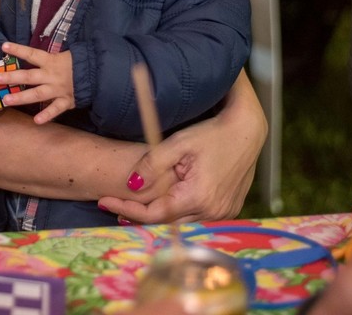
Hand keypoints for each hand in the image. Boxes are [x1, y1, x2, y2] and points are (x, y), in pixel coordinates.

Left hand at [0, 41, 74, 123]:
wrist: (96, 74)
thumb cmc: (76, 64)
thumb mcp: (61, 56)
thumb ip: (45, 59)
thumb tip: (27, 56)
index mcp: (51, 61)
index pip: (31, 54)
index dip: (18, 49)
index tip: (3, 46)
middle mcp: (52, 75)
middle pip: (29, 76)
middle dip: (12, 77)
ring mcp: (58, 89)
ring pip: (38, 94)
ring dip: (22, 97)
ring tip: (6, 100)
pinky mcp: (66, 100)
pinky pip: (55, 109)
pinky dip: (47, 115)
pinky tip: (36, 121)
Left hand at [97, 71, 263, 222]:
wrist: (247, 130)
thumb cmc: (211, 133)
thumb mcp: (177, 143)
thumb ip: (151, 165)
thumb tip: (130, 185)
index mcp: (198, 197)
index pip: (154, 214)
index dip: (127, 209)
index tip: (104, 201)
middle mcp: (213, 211)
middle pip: (167, 221)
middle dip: (139, 214)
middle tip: (113, 204)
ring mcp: (223, 213)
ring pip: (182, 220)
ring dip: (159, 214)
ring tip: (131, 206)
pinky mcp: (229, 208)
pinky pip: (197, 216)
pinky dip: (178, 211)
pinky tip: (163, 202)